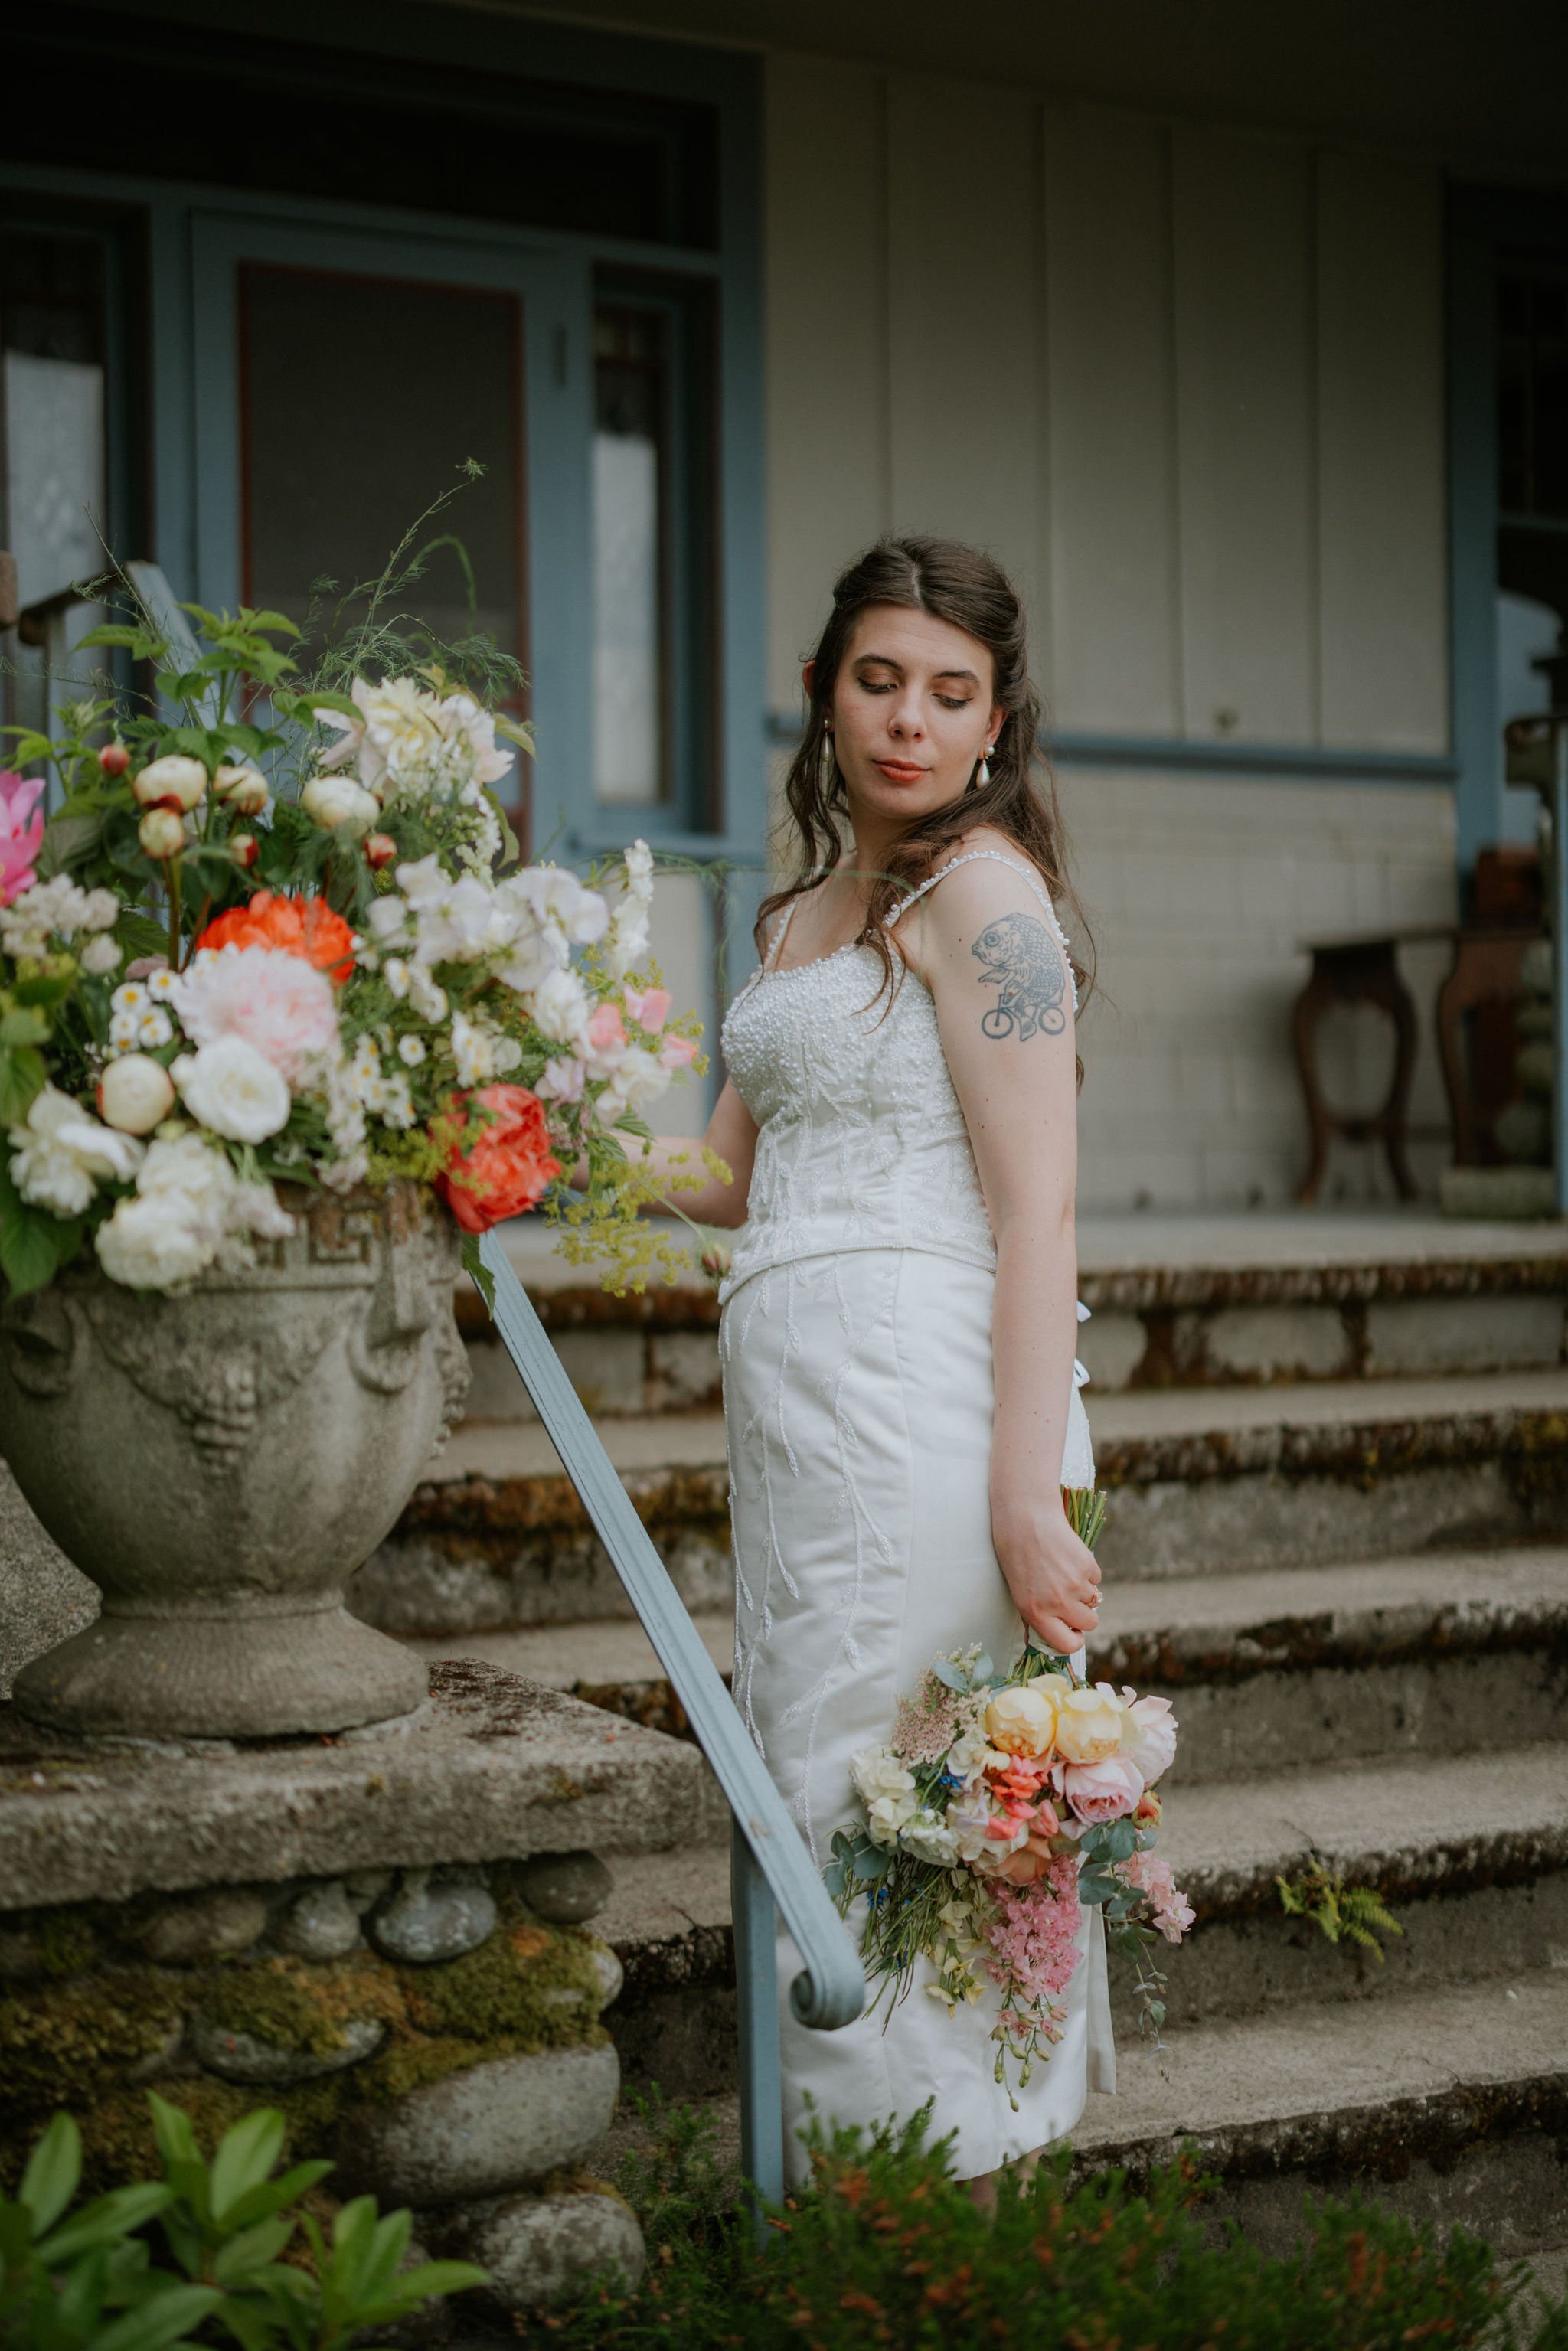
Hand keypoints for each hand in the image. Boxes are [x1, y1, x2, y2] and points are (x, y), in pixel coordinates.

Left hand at [990, 1492, 1100, 1654]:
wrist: (1025, 1519)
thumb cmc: (1016, 1556)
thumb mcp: (1018, 1592)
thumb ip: (1036, 1616)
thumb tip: (1048, 1639)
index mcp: (1036, 1613)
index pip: (1067, 1645)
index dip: (1074, 1641)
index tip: (1074, 1633)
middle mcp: (1057, 1602)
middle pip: (1090, 1623)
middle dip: (1084, 1614)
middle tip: (1070, 1599)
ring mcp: (1075, 1584)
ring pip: (1094, 1599)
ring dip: (1084, 1590)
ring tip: (1063, 1571)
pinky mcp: (1087, 1565)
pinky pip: (1096, 1578)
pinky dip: (1087, 1571)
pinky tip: (1069, 1558)